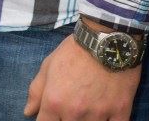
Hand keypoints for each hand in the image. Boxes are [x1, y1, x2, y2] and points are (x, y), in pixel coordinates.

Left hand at [22, 30, 141, 120]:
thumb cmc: (76, 49)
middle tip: (74, 105)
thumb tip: (28, 112)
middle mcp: (74, 113)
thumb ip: (37, 89)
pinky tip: (106, 115)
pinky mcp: (120, 112)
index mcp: (54, 101)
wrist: (108, 36)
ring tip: (89, 107)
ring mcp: (98, 115)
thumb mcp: (50, 63)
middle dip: (66, 119)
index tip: (54, 115)